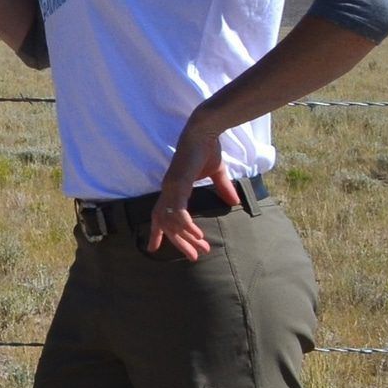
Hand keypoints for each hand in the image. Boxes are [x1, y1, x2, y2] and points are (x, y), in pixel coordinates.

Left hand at [146, 123, 240, 260]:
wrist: (204, 130)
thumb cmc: (208, 148)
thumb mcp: (217, 173)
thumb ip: (223, 188)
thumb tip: (234, 202)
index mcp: (173, 188)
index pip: (161, 215)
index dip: (157, 232)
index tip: (153, 249)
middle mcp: (168, 190)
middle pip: (166, 223)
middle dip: (179, 242)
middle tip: (193, 257)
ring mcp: (171, 187)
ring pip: (173, 221)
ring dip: (186, 237)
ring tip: (202, 249)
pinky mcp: (178, 184)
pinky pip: (179, 210)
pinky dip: (186, 224)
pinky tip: (196, 234)